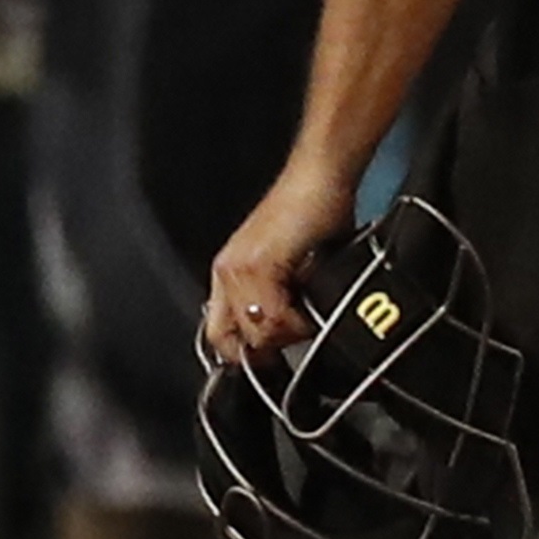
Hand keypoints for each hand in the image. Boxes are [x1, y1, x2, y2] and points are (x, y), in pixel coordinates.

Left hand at [201, 156, 364, 367]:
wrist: (320, 177)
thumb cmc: (315, 216)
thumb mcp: (293, 267)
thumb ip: (283, 298)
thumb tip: (292, 336)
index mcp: (229, 273)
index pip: (217, 335)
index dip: (244, 355)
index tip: (274, 361)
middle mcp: (226, 271)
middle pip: (232, 341)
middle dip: (270, 348)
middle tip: (299, 333)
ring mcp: (239, 268)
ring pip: (257, 333)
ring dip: (289, 333)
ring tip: (311, 314)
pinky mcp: (259, 264)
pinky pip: (274, 316)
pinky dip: (297, 322)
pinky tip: (312, 306)